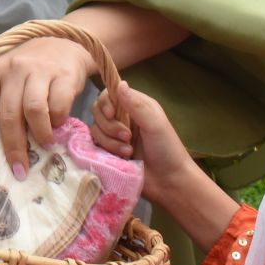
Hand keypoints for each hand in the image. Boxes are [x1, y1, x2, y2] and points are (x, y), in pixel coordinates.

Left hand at [0, 37, 93, 180]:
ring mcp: (38, 69)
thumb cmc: (30, 72)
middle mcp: (12, 69)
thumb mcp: (8, 82)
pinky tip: (59, 124)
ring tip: (45, 145)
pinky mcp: (63, 74)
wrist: (64, 43)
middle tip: (20, 170)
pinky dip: (58, 121)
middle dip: (13, 148)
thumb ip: (1, 107)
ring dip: (39, 135)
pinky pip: (58, 105)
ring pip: (33, 111)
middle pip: (8, 116)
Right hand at [95, 79, 236, 250]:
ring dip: (111, 141)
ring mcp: (114, 136)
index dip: (106, 103)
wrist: (169, 181)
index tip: (112, 114)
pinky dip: (107, 150)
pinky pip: (95, 145)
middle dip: (110, 126)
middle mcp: (123, 118)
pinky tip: (122, 157)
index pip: (109, 94)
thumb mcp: (155, 124)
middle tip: (128, 137)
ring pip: (95, 129)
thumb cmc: (167, 149)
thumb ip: (136, 104)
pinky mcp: (108, 152)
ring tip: (128, 151)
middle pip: (98, 111)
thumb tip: (120, 83)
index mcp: (135, 106)